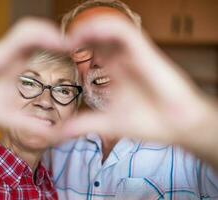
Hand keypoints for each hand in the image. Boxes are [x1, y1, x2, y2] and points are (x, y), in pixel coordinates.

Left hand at [62, 15, 217, 168]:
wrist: (178, 126)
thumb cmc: (148, 122)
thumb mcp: (108, 123)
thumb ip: (84, 124)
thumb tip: (59, 135)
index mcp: (116, 70)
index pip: (94, 50)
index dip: (76, 46)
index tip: (58, 52)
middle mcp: (124, 58)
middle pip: (99, 36)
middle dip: (80, 34)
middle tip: (61, 42)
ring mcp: (134, 53)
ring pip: (110, 29)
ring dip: (90, 28)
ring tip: (71, 38)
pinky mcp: (145, 52)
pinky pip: (124, 31)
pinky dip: (106, 28)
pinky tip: (89, 35)